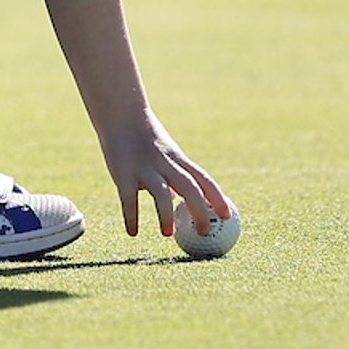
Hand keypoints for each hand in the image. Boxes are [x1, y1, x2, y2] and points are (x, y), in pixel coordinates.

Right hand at [100, 117, 228, 238]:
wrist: (120, 114)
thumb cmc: (143, 136)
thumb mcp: (164, 153)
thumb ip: (171, 175)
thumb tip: (173, 199)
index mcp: (179, 159)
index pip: (204, 180)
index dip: (218, 199)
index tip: (228, 217)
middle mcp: (166, 163)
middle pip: (190, 188)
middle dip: (200, 211)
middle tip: (204, 234)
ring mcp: (144, 168)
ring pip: (161, 193)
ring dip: (166, 214)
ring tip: (168, 234)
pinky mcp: (123, 172)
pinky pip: (128, 198)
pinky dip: (131, 216)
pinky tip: (133, 233)